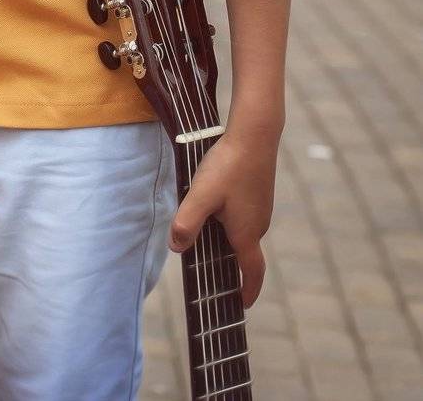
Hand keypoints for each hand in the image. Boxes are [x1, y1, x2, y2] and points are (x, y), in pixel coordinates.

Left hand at [168, 130, 277, 306]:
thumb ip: (187, 222)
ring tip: (203, 231)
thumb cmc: (229, 165)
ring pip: (241, 230)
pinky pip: (243, 215)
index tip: (241, 304)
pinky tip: (212, 203)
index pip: (252, 272)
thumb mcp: (202, 196)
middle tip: (207, 268)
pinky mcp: (258, 192)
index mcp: (247, 233)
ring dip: (225, 236)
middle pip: (243, 252)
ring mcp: (261, 207)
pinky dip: (229, 218)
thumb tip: (177, 248)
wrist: (255, 133)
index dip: (248, 291)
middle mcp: (259, 224)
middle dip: (227, 263)